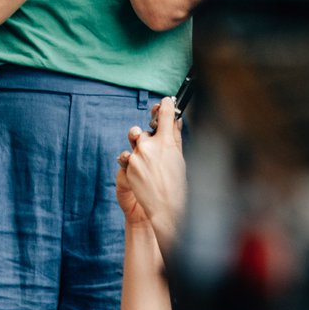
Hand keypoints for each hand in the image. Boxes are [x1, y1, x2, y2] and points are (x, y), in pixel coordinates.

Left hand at [115, 97, 185, 252]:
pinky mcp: (128, 166)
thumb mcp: (180, 158)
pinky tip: (143, 173)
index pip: (165, 115)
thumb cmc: (178, 185)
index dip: (166, 106)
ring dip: (140, 148)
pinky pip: (129, 157)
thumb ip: (176, 138)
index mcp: (167, 142)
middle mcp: (149, 146)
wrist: (166, 208)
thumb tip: (175, 121)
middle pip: (143, 130)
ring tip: (148, 161)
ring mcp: (137, 156)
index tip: (166, 101)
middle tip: (154, 145)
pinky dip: (134, 162)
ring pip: (135, 143)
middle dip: (148, 136)